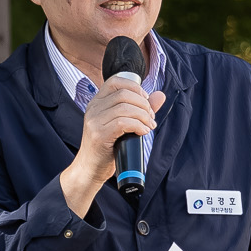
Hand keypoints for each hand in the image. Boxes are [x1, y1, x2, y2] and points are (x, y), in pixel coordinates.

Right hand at [59, 84, 165, 214]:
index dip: (135, 87)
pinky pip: (123, 123)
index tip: (145, 100)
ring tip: (149, 126)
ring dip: (143, 116)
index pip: (115, 81)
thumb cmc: (108, 147)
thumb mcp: (123, 124)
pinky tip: (143, 132)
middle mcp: (93, 109)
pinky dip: (138, 126)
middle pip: (124, 94)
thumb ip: (141, 108)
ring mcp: (94, 121)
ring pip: (125, 108)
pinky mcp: (99, 135)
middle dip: (143, 104)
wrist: (90, 169)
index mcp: (97, 102)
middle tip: (150, 117)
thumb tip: (160, 95)